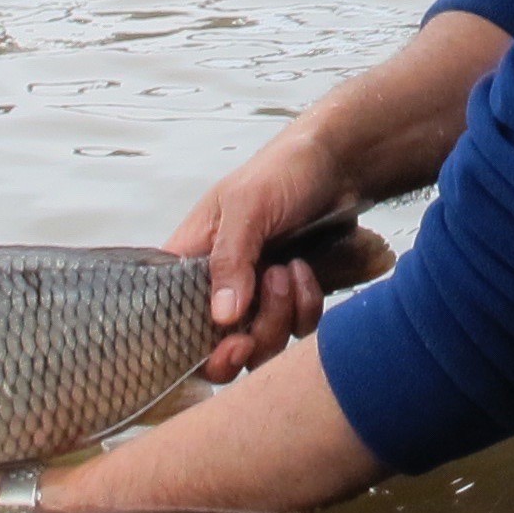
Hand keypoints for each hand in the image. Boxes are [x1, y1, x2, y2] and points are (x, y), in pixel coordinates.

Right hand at [163, 131, 361, 381]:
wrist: (338, 164)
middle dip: (252, 338)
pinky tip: (307, 272)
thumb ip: (229, 259)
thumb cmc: (281, 172)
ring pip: (262, 344)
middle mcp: (218, 285)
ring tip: (289, 269)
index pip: (175, 322)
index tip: (232, 342)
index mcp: (191, 260)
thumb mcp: (247, 206)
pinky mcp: (289, 300)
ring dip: (281, 315)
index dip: (199, 347)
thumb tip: (221, 317)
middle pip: (220, 348)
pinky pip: (296, 329)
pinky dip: (306, 307)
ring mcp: (255, 296)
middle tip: (269, 307)